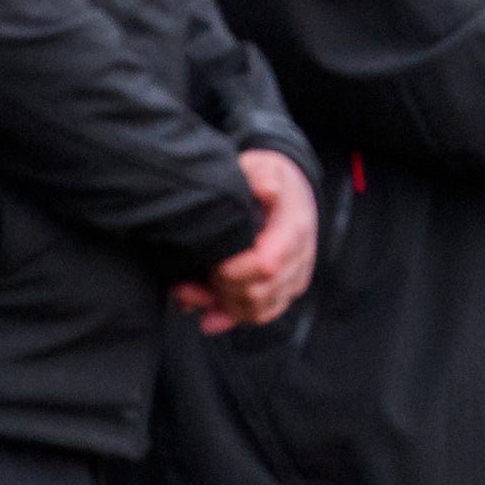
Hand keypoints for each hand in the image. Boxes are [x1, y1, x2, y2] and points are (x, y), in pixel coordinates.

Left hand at [176, 148, 320, 332]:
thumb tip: (265, 189)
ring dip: (219, 308)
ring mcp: (293, 278)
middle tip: (185, 282)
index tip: (209, 262)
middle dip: (218, 292)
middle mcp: (299, 260)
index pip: (265, 265)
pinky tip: (207, 315)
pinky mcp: (284, 290)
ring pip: (259, 311)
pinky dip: (231, 317)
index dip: (232, 271)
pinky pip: (261, 314)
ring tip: (187, 294)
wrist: (290, 190)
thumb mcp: (264, 166)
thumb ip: (261, 175)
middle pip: (259, 295)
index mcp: (294, 230)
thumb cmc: (270, 178)